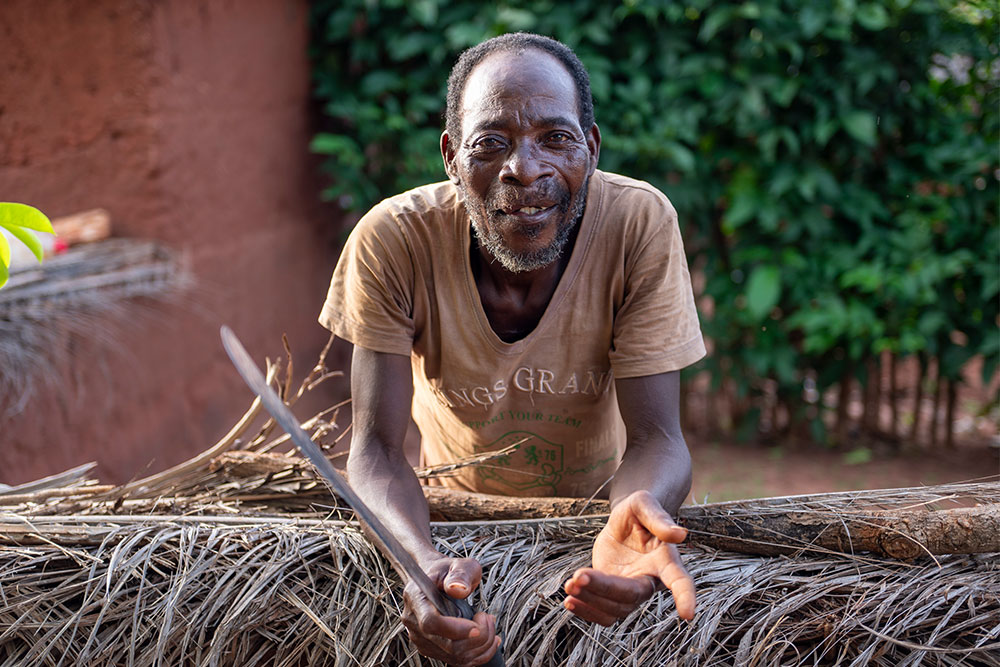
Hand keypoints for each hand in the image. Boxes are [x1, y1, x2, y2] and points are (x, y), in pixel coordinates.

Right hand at [401, 556, 501, 665]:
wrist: (437, 580)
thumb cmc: (447, 571)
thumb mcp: (459, 564)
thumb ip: (461, 574)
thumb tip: (459, 589)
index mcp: (416, 597)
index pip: (431, 623)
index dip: (456, 629)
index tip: (478, 625)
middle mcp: (414, 622)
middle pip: (446, 645)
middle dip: (477, 637)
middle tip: (488, 618)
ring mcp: (421, 638)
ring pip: (455, 656)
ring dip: (481, 645)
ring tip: (489, 624)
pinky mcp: (433, 648)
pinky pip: (458, 661)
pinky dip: (479, 654)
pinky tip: (488, 639)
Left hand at [563, 489, 694, 625]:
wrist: (624, 522)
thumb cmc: (639, 511)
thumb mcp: (644, 504)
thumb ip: (659, 518)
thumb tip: (679, 535)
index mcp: (665, 560)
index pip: (680, 580)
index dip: (685, 596)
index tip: (687, 614)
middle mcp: (650, 580)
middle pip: (632, 595)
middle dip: (604, 588)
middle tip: (578, 575)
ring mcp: (631, 590)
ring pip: (615, 609)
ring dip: (590, 601)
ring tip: (570, 585)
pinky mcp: (612, 594)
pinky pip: (603, 614)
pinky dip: (586, 611)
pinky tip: (569, 600)